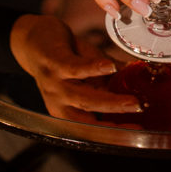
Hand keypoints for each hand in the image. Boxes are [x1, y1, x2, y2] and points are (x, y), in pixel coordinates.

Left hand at [10, 14, 140, 124]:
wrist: (32, 38)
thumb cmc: (64, 58)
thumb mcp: (89, 72)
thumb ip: (108, 77)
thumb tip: (136, 76)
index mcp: (67, 109)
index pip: (91, 128)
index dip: (113, 133)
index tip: (138, 130)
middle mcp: (59, 102)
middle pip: (87, 117)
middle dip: (115, 119)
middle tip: (139, 113)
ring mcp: (54, 84)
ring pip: (82, 98)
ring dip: (109, 101)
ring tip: (131, 101)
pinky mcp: (53, 64)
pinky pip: (74, 69)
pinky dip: (93, 69)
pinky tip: (108, 67)